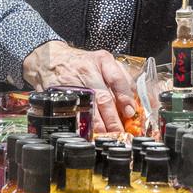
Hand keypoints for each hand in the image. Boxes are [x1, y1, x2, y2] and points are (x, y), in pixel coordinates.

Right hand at [22, 39, 139, 134]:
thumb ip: (123, 78)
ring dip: (99, 125)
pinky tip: (88, 130)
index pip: (117, 80)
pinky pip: (74, 110)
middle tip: (120, 130)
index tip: (129, 112)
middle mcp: (87, 70)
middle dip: (113, 119)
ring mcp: (73, 82)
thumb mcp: (104, 62)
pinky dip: (82, 122)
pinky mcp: (61, 92)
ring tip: (107, 134)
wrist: (52, 58)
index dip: (125, 98)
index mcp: (102, 61)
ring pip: (89, 107)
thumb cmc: (81, 63)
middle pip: (103, 98)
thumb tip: (140, 99)